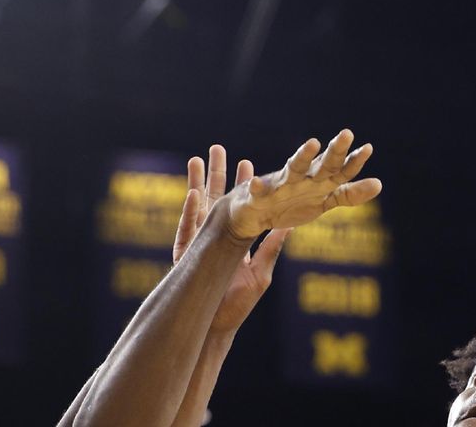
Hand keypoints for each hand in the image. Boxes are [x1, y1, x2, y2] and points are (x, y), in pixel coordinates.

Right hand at [172, 146, 291, 333]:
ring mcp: (197, 244)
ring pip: (197, 207)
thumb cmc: (237, 305)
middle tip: (217, 148)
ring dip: (197, 183)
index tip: (246, 162)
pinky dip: (189, 211)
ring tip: (197, 159)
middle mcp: (215, 237)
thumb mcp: (261, 274)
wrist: (212, 327)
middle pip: (215, 199)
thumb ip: (272, 248)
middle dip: (216, 174)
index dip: (242, 185)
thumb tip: (291, 225)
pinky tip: (192, 193)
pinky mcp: (184, 255)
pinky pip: (186, 228)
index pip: (240, 206)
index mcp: (235, 240)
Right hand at [226, 129, 380, 239]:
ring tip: (313, 143)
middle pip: (322, 164)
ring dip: (303, 156)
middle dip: (335, 151)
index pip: (341, 170)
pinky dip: (256, 186)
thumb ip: (349, 193)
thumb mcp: (324, 201)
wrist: (254, 212)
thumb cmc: (292, 202)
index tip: (368, 148)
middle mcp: (303, 177)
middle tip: (347, 134)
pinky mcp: (258, 194)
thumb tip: (379, 184)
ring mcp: (281, 184)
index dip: (355, 161)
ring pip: (294, 168)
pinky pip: (258, 190)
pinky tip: (256, 183)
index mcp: (319, 180)